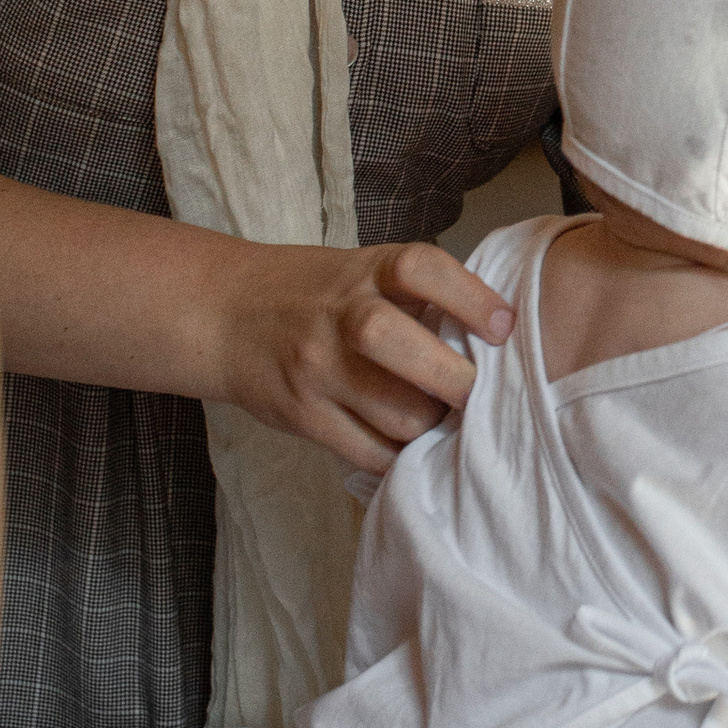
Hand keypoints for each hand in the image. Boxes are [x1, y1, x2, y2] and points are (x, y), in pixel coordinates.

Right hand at [209, 237, 514, 478]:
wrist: (224, 314)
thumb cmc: (314, 294)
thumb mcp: (363, 271)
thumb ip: (418, 296)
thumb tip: (494, 342)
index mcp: (367, 270)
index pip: (424, 269)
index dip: (474, 299)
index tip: (504, 329)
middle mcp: (342, 315)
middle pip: (411, 351)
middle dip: (460, 383)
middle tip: (475, 395)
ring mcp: (318, 368)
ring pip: (399, 416)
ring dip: (432, 426)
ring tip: (437, 420)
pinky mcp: (302, 415)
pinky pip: (368, 452)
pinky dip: (398, 457)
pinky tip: (406, 447)